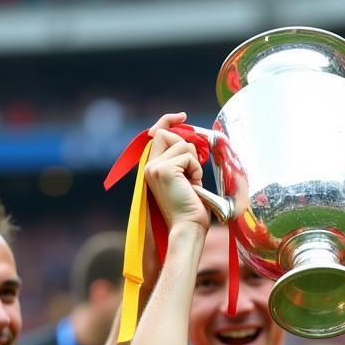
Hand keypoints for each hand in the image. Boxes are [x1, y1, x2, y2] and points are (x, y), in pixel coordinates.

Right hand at [143, 112, 209, 232]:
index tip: (182, 116)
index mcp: (151, 168)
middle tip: (192, 171)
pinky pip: (188, 156)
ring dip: (193, 162)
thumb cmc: (190, 209)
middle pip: (167, 132)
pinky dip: (196, 170)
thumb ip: (181, 160)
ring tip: (192, 183)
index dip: (168, 121)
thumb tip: (190, 140)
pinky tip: (193, 186)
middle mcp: (149, 166)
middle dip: (186, 147)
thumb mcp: (185, 179)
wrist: (188, 228)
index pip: (156, 133)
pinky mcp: (164, 170)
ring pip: (181, 144)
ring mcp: (154, 167)